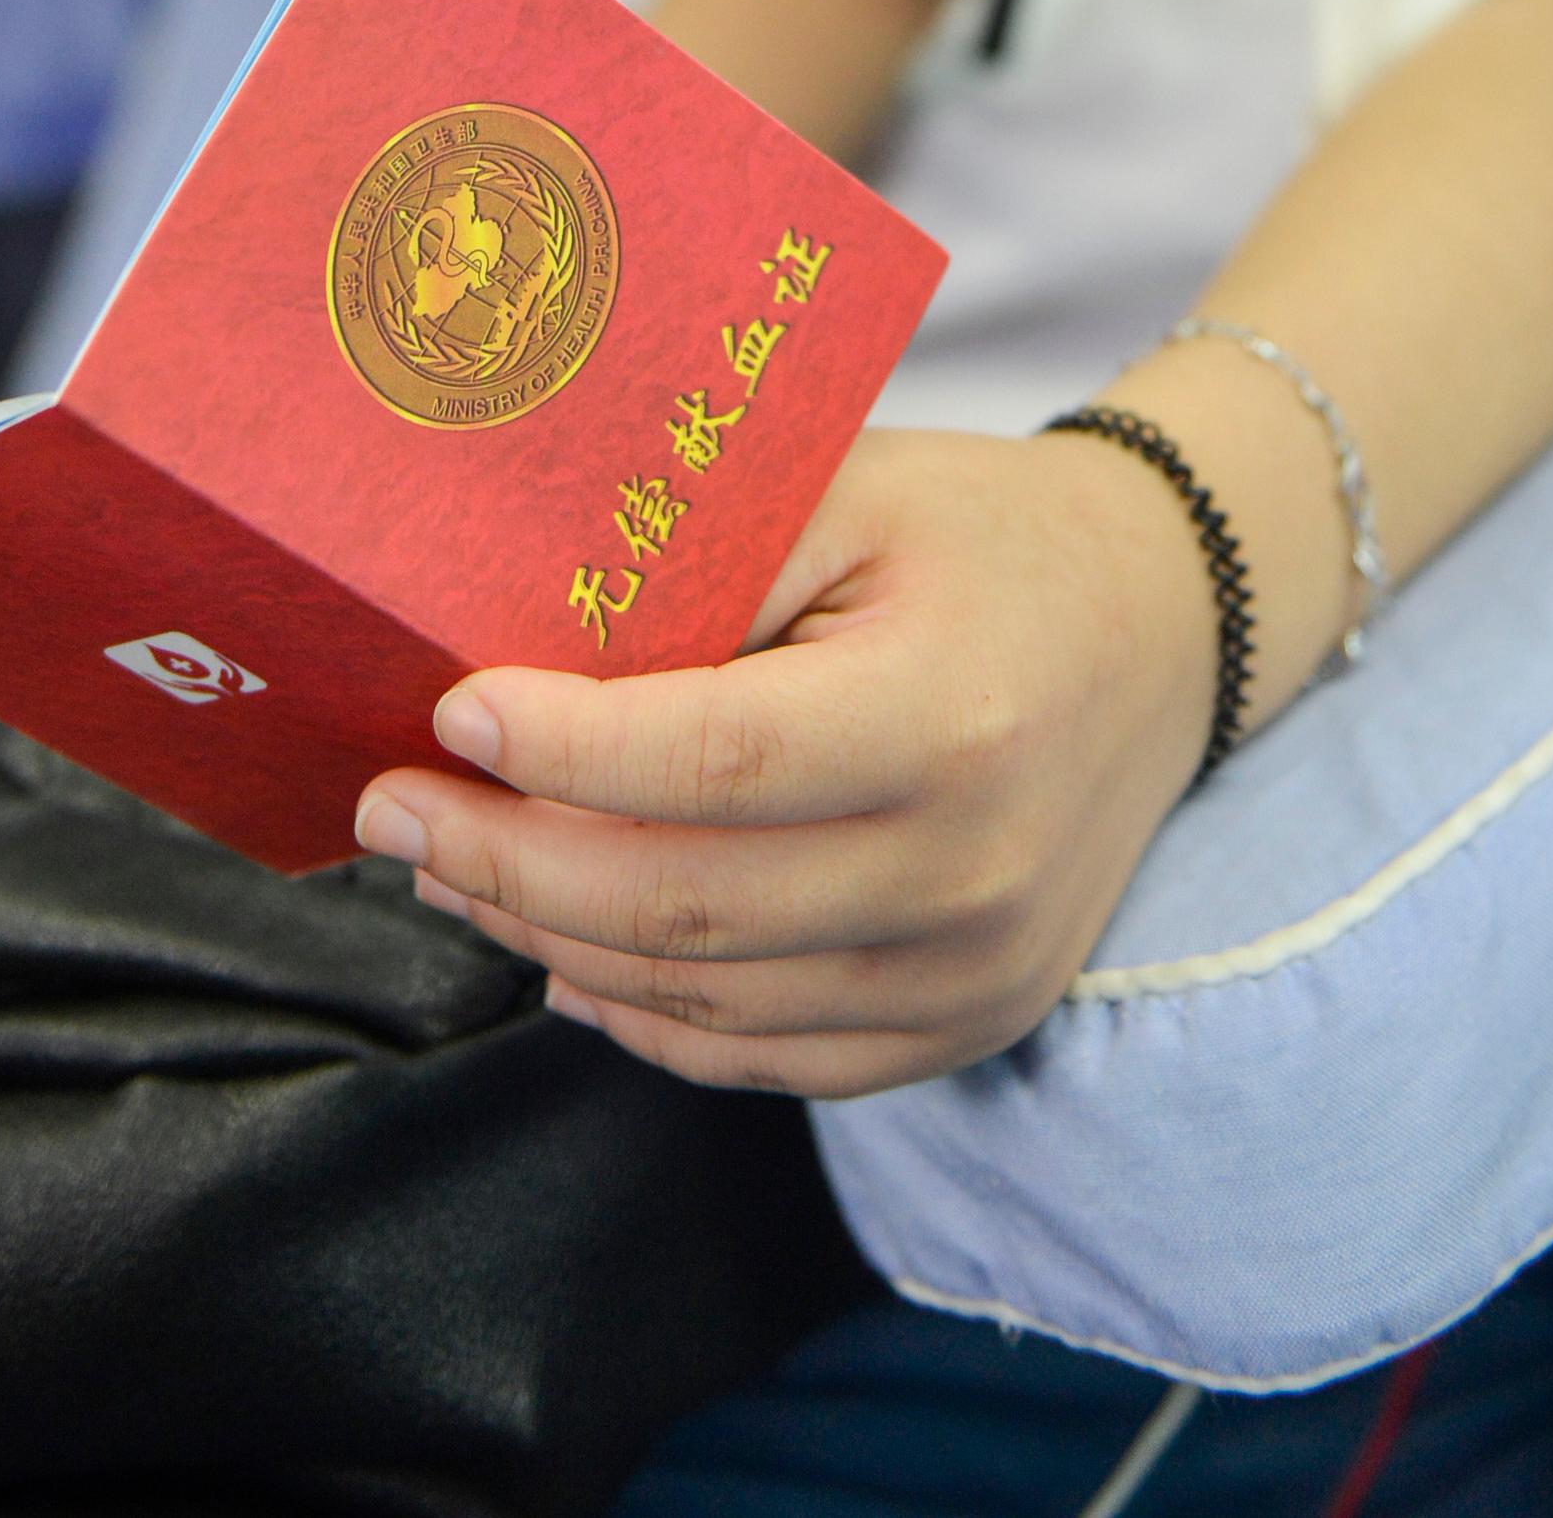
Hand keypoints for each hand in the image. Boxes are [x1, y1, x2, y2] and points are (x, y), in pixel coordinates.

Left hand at [351, 430, 1219, 1096]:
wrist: (1159, 633)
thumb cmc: (983, 541)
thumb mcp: (848, 494)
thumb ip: (696, 566)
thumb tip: (514, 654)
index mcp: (948, 718)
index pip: (709, 764)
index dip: (556, 754)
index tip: (443, 717)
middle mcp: (969, 872)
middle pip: (681, 905)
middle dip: (503, 861)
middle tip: (393, 811)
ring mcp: (973, 972)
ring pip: (703, 998)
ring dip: (549, 940)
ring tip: (452, 870)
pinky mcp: (964, 1023)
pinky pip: (763, 1058)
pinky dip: (642, 1016)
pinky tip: (561, 954)